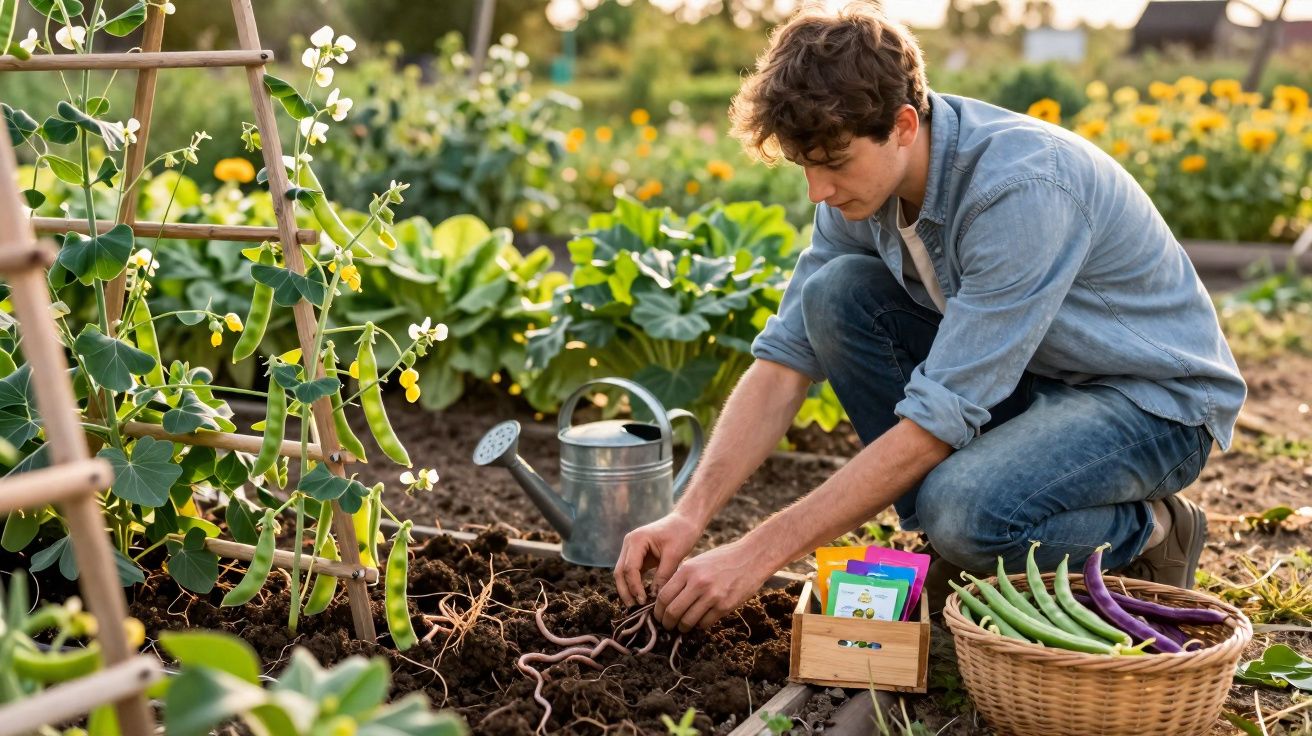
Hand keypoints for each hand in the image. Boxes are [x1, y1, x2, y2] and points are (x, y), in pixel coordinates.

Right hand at [613, 511, 702, 606]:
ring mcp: (631, 549)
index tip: (643, 601)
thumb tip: (655, 597)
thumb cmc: (682, 533)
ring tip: (637, 606)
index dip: (634, 587)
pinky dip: (634, 585)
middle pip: (620, 572)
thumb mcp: (674, 554)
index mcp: (637, 540)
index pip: (629, 568)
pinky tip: (642, 597)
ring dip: (628, 590)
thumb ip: (664, 575)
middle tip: (634, 608)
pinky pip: (631, 573)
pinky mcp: (637, 555)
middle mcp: (629, 543)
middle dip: (625, 591)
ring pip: (622, 574)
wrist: (685, 521)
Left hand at [654, 540, 772, 631]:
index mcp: (687, 570)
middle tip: (668, 626)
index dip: (658, 610)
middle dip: (667, 623)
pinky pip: (705, 623)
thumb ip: (682, 579)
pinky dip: (700, 625)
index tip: (659, 616)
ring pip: (688, 621)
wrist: (751, 558)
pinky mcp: (725, 606)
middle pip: (673, 611)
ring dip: (683, 627)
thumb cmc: (722, 559)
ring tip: (683, 627)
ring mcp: (712, 595)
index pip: (664, 596)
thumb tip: (666, 600)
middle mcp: (698, 583)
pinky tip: (700, 621)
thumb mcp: (697, 562)